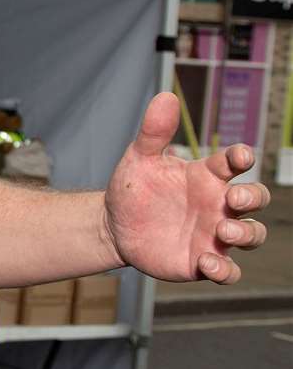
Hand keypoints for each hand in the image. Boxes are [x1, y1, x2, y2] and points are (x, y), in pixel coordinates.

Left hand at [102, 93, 270, 283]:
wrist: (114, 225)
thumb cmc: (135, 189)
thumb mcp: (140, 159)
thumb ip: (154, 132)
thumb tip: (165, 97)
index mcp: (207, 176)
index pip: (236, 163)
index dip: (242, 157)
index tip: (239, 157)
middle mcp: (218, 204)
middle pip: (255, 199)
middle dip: (252, 197)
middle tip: (232, 198)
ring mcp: (215, 234)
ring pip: (252, 235)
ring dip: (246, 233)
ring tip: (223, 230)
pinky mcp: (203, 261)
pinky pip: (228, 271)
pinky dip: (224, 270)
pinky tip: (207, 263)